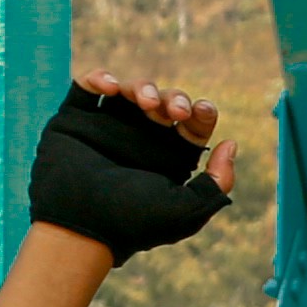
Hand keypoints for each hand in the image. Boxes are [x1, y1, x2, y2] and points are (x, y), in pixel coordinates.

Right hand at [34, 74, 231, 261]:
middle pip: (165, 102)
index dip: (202, 112)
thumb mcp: (189, 211)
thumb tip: (232, 144)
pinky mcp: (75, 121)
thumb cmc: (135, 223)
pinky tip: (111, 86)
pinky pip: (86, 89)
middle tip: (176, 111)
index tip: (202, 111)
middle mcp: (140, 140)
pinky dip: (98, 78)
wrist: (81, 228)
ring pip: (130, 90)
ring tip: (147, 102)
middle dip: (175, 98)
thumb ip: (217, 183)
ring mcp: (107, 127)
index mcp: (169, 157)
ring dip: (143, 87)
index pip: (193, 125)